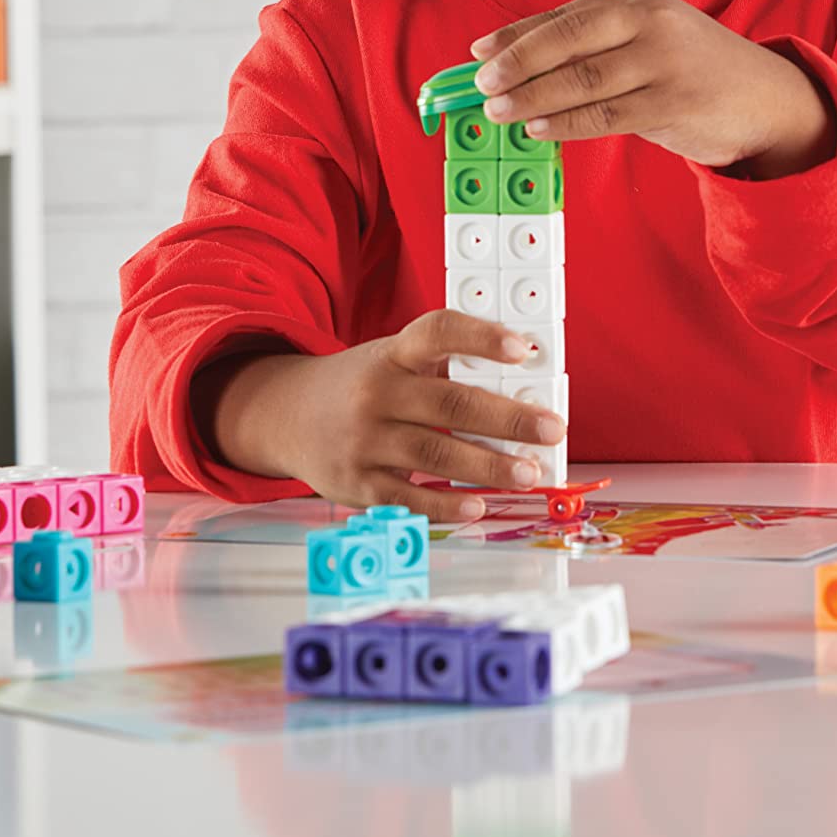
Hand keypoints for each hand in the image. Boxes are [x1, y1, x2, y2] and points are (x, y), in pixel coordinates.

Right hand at [207, 311, 565, 522]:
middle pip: (450, 402)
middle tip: (550, 428)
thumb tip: (522, 390)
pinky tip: (479, 504)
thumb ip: (443, 370)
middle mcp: (375, 393)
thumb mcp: (391, 359)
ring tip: (529, 472)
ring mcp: (364, 440)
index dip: (481, 338)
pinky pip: (409, 496)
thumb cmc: (363, 386)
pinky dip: (446, 503)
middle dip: (508, 417)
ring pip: (435, 452)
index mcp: (391, 354)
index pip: (437, 333)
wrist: (286, 416)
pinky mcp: (357, 483)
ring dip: (489, 465)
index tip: (524, 348)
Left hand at [470, 0, 836, 176]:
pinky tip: (539, 129)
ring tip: (499, 110)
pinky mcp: (672, 104)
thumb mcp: (646, 39)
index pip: (563, 15)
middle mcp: (650, 23)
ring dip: (533, 97)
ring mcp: (663, 63)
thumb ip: (590, 44)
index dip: (515, 36)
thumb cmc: (692, 68)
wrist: (764, 99)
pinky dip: (566, 123)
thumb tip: (515, 58)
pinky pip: (606, 115)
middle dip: (518, 63)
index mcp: (637, 0)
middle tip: (481, 83)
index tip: (478, 54)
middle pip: (568, 40)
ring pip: (581, 80)